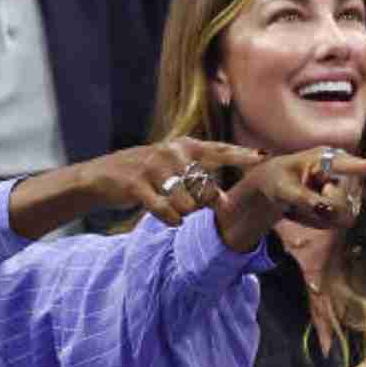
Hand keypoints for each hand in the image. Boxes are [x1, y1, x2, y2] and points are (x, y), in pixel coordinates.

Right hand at [75, 136, 265, 224]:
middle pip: (205, 184)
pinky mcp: (137, 185)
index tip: (263, 157)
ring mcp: (154, 167)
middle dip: (207, 202)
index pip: (219, 150)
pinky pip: (164, 210)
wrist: (101, 176)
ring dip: (185, 212)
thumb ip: (199, 179)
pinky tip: (171, 220)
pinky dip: (171, 219)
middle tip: (201, 206)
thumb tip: (224, 201)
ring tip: (176, 210)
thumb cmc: (147, 174)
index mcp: (185, 146)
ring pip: (186, 202)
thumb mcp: (174, 168)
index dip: (241, 155)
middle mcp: (172, 152)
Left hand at [214, 147, 365, 251]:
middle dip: (321, 209)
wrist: (277, 186)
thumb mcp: (284, 189)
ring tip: (301, 205)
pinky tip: (308, 211)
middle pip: (342, 203)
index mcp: (326, 158)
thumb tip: (324, 209)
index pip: (348, 165)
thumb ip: (304, 198)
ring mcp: (348, 189)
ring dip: (318, 217)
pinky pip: (338, 223)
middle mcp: (343, 172)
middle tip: (299, 201)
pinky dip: (319, 222)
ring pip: (342, 216)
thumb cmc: (278, 180)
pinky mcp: (348, 204)